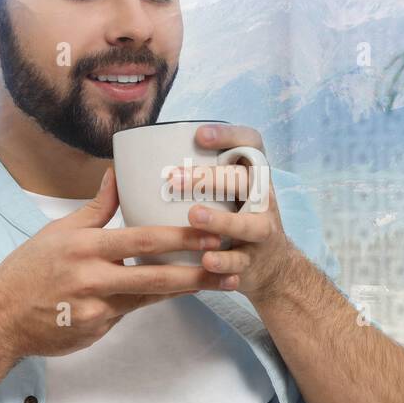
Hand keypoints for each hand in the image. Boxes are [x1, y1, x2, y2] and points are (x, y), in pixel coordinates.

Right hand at [0, 167, 235, 358]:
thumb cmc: (28, 270)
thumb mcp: (58, 232)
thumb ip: (96, 207)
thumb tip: (116, 172)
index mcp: (84, 247)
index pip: (141, 240)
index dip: (180, 238)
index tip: (210, 231)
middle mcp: (92, 278)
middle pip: (154, 275)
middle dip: (196, 269)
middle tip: (229, 261)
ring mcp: (95, 309)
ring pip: (150, 297)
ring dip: (188, 290)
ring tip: (222, 281)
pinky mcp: (96, 330)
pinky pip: (131, 312)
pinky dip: (153, 301)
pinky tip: (181, 293)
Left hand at [170, 123, 297, 304]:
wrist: (273, 266)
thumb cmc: (235, 219)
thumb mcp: (229, 194)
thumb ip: (198, 178)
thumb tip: (131, 167)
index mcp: (252, 176)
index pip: (250, 143)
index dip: (229, 136)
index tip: (199, 136)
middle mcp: (261, 199)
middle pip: (243, 181)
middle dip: (210, 178)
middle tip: (174, 179)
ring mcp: (261, 231)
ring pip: (248, 224)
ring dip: (222, 220)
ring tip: (194, 216)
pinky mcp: (254, 261)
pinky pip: (240, 262)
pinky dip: (225, 262)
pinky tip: (206, 261)